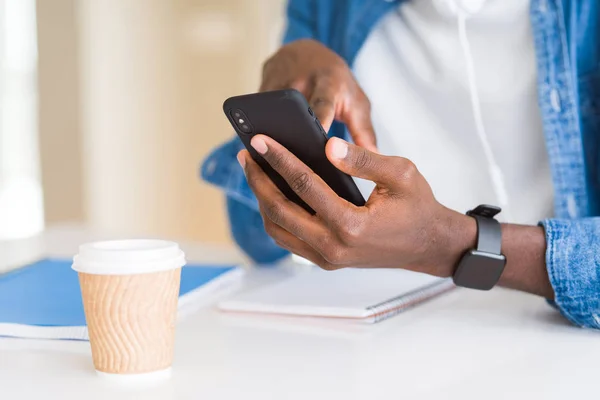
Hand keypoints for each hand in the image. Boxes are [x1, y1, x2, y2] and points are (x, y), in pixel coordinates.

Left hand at [237, 135, 476, 276]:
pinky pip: (289, 240)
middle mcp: (334, 247)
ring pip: (278, 229)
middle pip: (280, 210)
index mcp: (351, 224)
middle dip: (258, 179)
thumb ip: (363, 159)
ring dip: (262, 199)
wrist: (428, 245)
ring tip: (255, 171)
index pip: (304, 185)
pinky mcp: (326, 261)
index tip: (259, 140)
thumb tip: (327, 145)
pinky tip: (272, 193)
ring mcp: (327, 258)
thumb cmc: (417, 206)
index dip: (279, 159)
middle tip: (247, 154)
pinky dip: (275, 216)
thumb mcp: (401, 173)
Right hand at [261, 39, 376, 151]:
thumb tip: (374, 158)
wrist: (307, 52)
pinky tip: (263, 147)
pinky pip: (260, 112)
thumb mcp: (356, 101)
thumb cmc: (336, 82)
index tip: (320, 141)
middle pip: (293, 111)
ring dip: (273, 133)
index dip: (320, 121)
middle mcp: (302, 79)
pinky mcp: (262, 84)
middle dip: (291, 133)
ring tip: (272, 156)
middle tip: (289, 158)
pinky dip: (263, 128)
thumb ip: (364, 131)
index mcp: (329, 82)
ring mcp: (279, 80)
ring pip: (272, 111)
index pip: (324, 103)